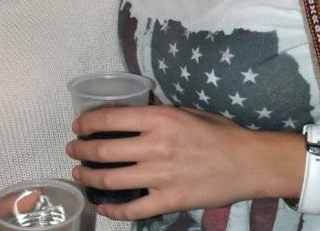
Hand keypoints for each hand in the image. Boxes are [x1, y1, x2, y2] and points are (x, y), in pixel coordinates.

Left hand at [66, 104, 297, 219]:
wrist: (248, 162)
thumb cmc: (217, 131)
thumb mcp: (184, 111)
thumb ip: (156, 112)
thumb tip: (130, 110)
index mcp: (159, 119)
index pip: (111, 118)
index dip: (88, 122)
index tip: (77, 125)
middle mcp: (155, 146)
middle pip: (105, 149)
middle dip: (81, 149)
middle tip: (71, 149)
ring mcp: (161, 176)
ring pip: (112, 179)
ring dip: (89, 177)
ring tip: (78, 173)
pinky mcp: (169, 200)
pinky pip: (133, 209)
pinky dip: (113, 209)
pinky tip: (102, 205)